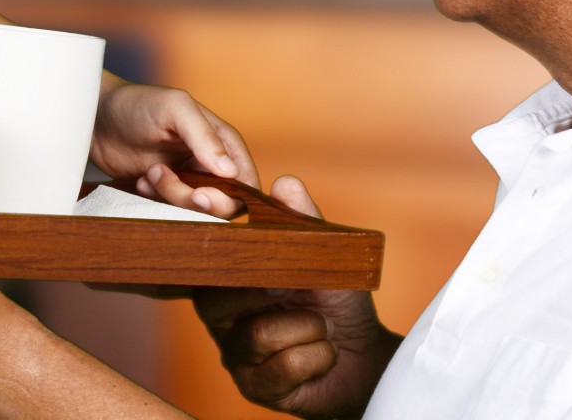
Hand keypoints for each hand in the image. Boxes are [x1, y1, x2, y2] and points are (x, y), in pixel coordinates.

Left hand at [93, 80, 258, 216]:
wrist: (96, 117)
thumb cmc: (137, 103)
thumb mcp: (174, 108)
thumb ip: (204, 136)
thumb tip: (230, 171)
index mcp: (223, 141)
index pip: (246, 180)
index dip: (233, 196)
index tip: (203, 194)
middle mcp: (210, 164)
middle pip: (223, 203)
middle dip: (193, 198)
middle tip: (162, 176)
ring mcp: (188, 180)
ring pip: (196, 210)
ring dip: (171, 196)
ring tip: (150, 172)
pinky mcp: (166, 193)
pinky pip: (172, 212)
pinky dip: (157, 202)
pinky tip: (141, 180)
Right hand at [193, 177, 401, 418]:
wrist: (365, 355)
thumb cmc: (336, 300)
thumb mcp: (324, 253)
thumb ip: (302, 219)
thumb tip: (284, 182)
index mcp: (230, 281)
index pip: (206, 265)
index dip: (214, 252)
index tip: (234, 238)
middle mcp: (222, 320)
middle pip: (215, 302)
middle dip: (264, 289)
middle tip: (290, 284)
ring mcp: (236, 356)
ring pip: (260, 336)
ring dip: (308, 328)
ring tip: (322, 327)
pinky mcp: (256, 388)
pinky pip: (284, 368)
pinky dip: (318, 356)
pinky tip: (323, 354)